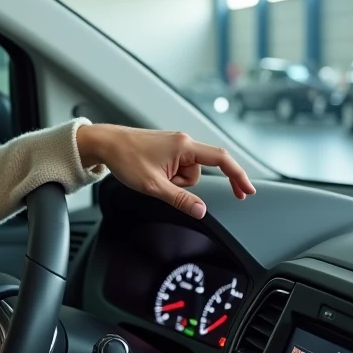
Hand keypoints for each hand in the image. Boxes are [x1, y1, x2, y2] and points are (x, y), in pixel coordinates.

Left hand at [77, 125, 255, 218]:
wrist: (105, 144)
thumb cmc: (125, 158)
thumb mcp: (153, 186)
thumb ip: (180, 199)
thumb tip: (201, 211)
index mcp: (184, 146)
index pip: (221, 160)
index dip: (238, 176)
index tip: (247, 190)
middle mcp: (183, 141)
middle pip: (199, 172)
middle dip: (184, 184)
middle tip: (161, 184)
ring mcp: (175, 144)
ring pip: (187, 172)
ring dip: (173, 180)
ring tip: (152, 175)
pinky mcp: (168, 147)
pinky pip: (177, 167)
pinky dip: (168, 175)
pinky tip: (152, 171)